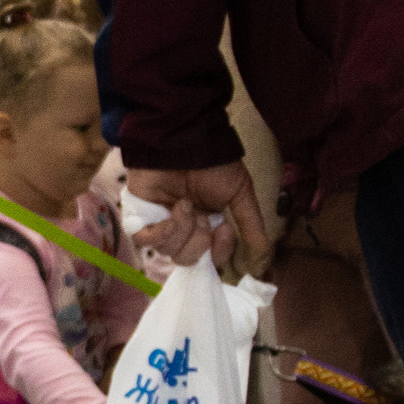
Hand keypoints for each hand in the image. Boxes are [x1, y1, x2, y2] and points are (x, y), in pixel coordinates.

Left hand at [126, 161, 270, 275]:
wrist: (187, 143)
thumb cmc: (214, 164)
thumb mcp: (239, 193)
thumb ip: (249, 222)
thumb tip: (264, 249)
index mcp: (206, 225)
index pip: (209, 257)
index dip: (217, 252)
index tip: (223, 230)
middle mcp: (182, 228)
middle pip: (187, 259)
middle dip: (198, 243)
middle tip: (203, 218)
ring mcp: (159, 222)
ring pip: (167, 251)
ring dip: (182, 230)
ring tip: (185, 205)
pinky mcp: (139, 215)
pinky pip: (143, 240)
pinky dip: (159, 234)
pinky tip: (170, 218)